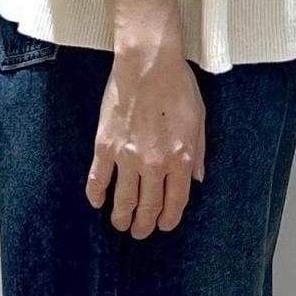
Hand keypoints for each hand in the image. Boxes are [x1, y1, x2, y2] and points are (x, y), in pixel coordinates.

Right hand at [86, 38, 206, 236]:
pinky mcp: (105, 145)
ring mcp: (127, 157)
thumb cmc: (177, 86)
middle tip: (140, 232)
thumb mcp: (199, 120)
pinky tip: (96, 202)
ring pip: (122, 199)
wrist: (148, 64)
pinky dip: (96, 194)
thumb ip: (198, 153)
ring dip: (121, 217)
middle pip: (148, 206)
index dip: (169, 219)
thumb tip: (197, 178)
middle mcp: (154, 164)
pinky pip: (98, 178)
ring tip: (119, 224)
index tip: (164, 225)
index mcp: (180, 159)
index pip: (175, 202)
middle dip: (144, 224)